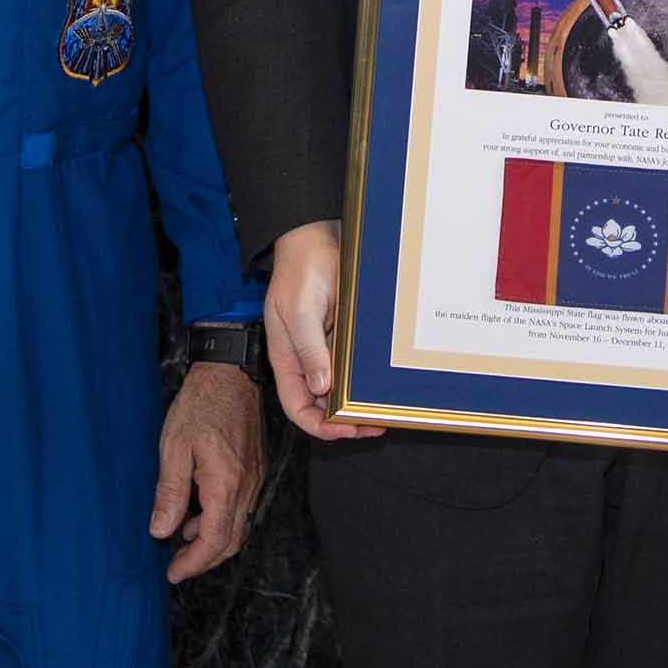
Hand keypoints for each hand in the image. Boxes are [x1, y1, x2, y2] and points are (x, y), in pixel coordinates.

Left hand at [152, 361, 264, 581]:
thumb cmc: (200, 406)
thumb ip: (170, 493)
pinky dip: (223, 521)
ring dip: (214, 541)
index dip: (193, 563)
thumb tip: (161, 531)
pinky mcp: (255, 469)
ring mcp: (254, 478)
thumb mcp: (174, 448)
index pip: (214, 541)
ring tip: (184, 539)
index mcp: (225, 485)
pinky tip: (201, 513)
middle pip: (231, 541)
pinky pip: (243, 507)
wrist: (230, 374)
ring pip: (240, 526)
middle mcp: (246, 487)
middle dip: (204, 560)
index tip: (173, 573)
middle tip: (178, 566)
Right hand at [263, 221, 382, 442]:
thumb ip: (309, 351)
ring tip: (381, 409)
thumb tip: (321, 388)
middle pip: (320, 403)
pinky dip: (363, 378)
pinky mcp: (338, 334)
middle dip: (343, 421)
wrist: (313, 237)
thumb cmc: (300, 271)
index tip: (345, 430)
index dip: (319, 426)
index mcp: (286, 359)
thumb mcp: (300, 312)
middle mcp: (304, 358)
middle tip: (373, 424)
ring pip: (338, 386)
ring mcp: (322, 347)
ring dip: (356, 401)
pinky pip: (350, 364)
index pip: (297, 407)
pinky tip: (380, 382)